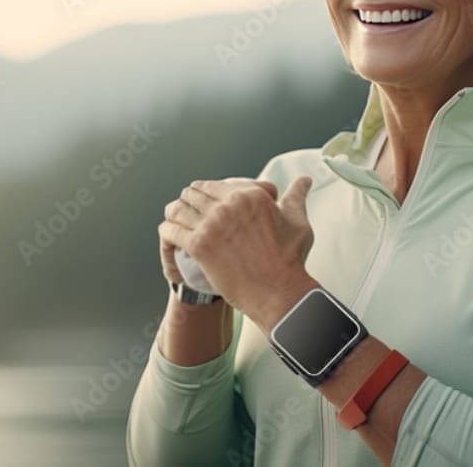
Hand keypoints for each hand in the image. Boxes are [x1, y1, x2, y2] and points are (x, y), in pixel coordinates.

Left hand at [158, 175, 315, 326]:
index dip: (203, 191)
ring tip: (172, 218)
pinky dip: (167, 230)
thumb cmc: (290, 259)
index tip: (199, 198)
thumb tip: (304, 180)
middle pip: (194, 194)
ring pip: (180, 209)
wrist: (279, 292)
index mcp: (250, 195)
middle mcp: (229, 205)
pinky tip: (168, 233)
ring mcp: (212, 225)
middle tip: (183, 209)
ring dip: (174, 213)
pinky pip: (172, 230)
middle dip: (187, 201)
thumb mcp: (297, 221)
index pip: (213, 185)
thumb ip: (296, 197)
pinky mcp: (200, 245)